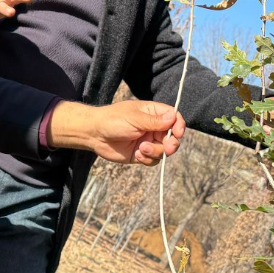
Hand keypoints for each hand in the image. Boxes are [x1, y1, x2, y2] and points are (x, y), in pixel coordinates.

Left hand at [47, 100, 184, 165]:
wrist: (94, 134)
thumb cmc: (112, 120)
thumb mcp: (134, 119)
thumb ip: (154, 121)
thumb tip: (174, 116)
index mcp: (152, 113)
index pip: (173, 117)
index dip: (179, 125)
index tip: (178, 132)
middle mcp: (152, 127)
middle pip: (172, 136)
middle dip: (172, 144)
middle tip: (168, 149)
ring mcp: (148, 141)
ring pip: (164, 150)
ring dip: (156, 152)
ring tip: (142, 149)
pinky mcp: (141, 153)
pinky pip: (153, 160)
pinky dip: (148, 159)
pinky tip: (138, 154)